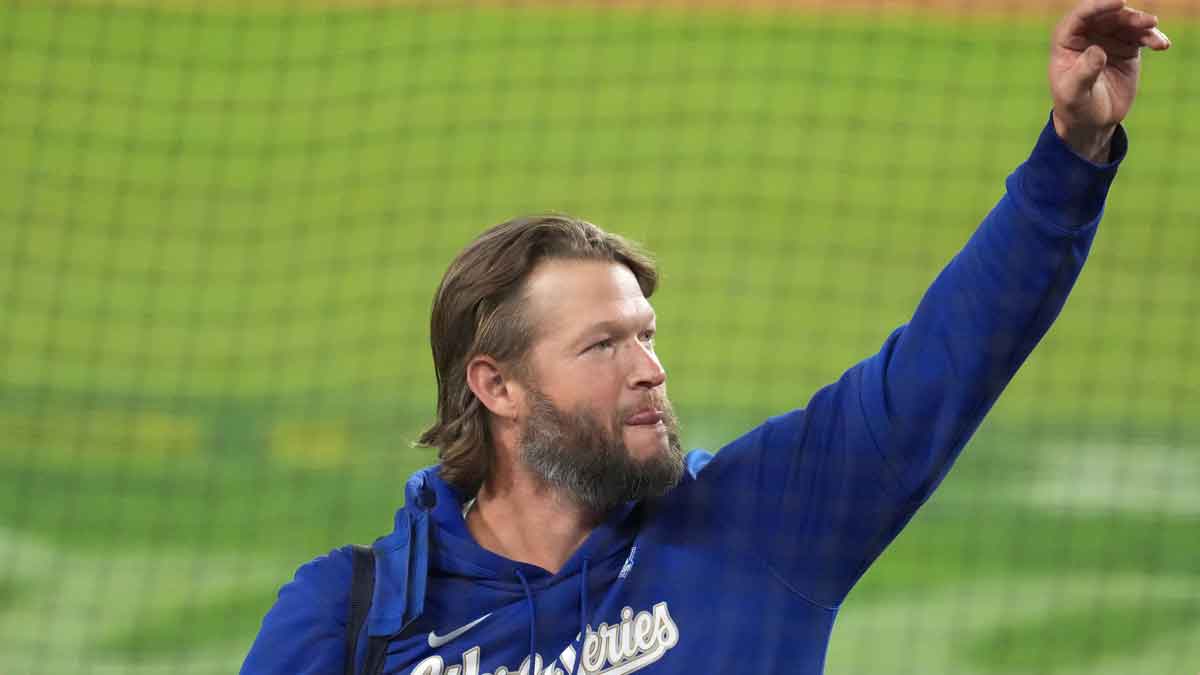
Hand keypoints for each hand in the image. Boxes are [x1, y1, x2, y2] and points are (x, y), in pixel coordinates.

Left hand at [1049, 0, 1170, 161]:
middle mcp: (1087, 35)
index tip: (1120, 2)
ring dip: (1144, 26)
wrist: (1091, 121)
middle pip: (1109, 15)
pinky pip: (1142, 36)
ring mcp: (1108, 39)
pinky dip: (1152, 38)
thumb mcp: (1075, 93)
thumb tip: (1098, 51)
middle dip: (1129, 16)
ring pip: (1128, 23)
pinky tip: (1161, 45)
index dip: (1100, 6)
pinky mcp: (1127, 47)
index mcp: (1066, 40)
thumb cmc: (1075, 106)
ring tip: (1155, 40)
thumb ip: (1084, 72)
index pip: (1082, 15)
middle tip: (1147, 23)